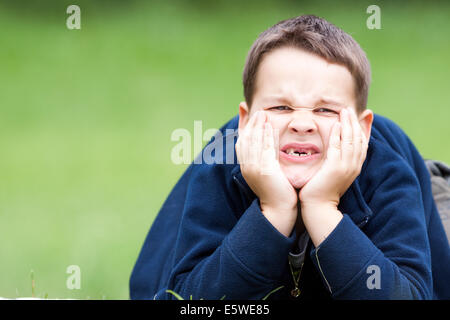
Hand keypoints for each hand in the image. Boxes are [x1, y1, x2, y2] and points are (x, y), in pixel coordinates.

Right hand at [236, 111, 297, 235]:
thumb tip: (266, 147)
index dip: (245, 127)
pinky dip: (265, 136)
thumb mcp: (268, 172)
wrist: (278, 210)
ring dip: (257, 126)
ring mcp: (253, 168)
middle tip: (258, 110)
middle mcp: (246, 166)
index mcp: (246, 166)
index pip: (242, 142)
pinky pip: (263, 149)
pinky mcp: (264, 170)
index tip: (250, 114)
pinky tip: (269, 126)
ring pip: (253, 142)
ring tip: (263, 113)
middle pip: (245, 139)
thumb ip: (266, 158)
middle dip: (251, 123)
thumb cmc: (277, 191)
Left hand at [299, 107, 368, 207]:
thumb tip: (338, 148)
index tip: (360, 115)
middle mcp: (354, 166)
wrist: (318, 207)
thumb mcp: (334, 172)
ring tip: (344, 111)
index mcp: (355, 166)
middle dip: (355, 122)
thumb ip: (337, 158)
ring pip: (350, 141)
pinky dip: (338, 135)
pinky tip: (336, 125)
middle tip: (350, 108)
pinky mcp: (335, 168)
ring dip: (348, 124)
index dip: (363, 128)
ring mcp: (346, 167)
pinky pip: (338, 148)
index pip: (363, 143)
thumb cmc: (322, 189)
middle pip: (358, 139)